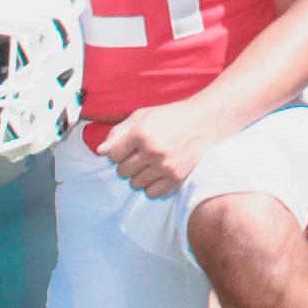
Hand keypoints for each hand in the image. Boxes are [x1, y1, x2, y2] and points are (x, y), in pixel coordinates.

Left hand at [99, 98, 220, 196]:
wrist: (206, 120)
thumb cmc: (173, 116)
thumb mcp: (143, 115)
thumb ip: (119, 131)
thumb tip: (101, 151)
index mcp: (142, 133)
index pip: (112, 155)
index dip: (118, 151)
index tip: (128, 147)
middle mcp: (152, 151)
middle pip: (122, 171)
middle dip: (128, 163)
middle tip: (141, 154)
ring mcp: (165, 166)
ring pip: (135, 183)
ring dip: (139, 175)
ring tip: (151, 163)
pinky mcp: (176, 177)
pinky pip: (151, 192)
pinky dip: (152, 185)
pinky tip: (158, 173)